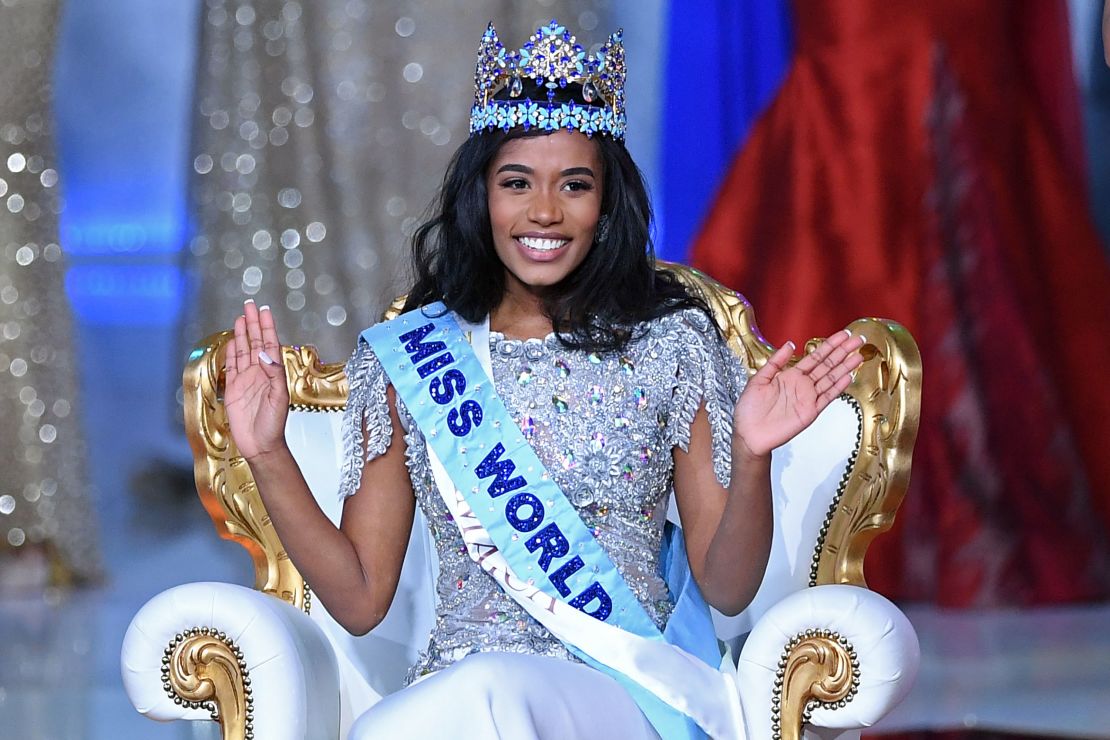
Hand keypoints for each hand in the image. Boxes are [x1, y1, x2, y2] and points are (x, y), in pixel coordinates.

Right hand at [224, 300, 289, 461]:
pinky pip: (232, 366)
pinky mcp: (233, 389)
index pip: (270, 344)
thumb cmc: (274, 424)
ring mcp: (246, 379)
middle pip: (256, 342)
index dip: (267, 327)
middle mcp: (260, 373)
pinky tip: (232, 340)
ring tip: (241, 317)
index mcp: (274, 373)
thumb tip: (263, 354)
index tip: (264, 310)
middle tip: (250, 304)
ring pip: (244, 351)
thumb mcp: (279, 398)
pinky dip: (232, 352)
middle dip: (254, 323)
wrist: (260, 444)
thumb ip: (273, 374)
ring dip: (243, 334)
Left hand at [732, 329, 864, 457]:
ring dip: (844, 367)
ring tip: (858, 356)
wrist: (748, 434)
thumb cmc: (750, 409)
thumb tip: (790, 344)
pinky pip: (826, 398)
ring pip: (830, 379)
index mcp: (790, 376)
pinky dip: (837, 388)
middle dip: (842, 352)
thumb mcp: (759, 379)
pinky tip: (848, 377)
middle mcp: (802, 385)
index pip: (815, 357)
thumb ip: (776, 362)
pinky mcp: (810, 412)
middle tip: (857, 340)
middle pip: (827, 365)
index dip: (829, 345)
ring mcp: (808, 398)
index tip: (843, 335)